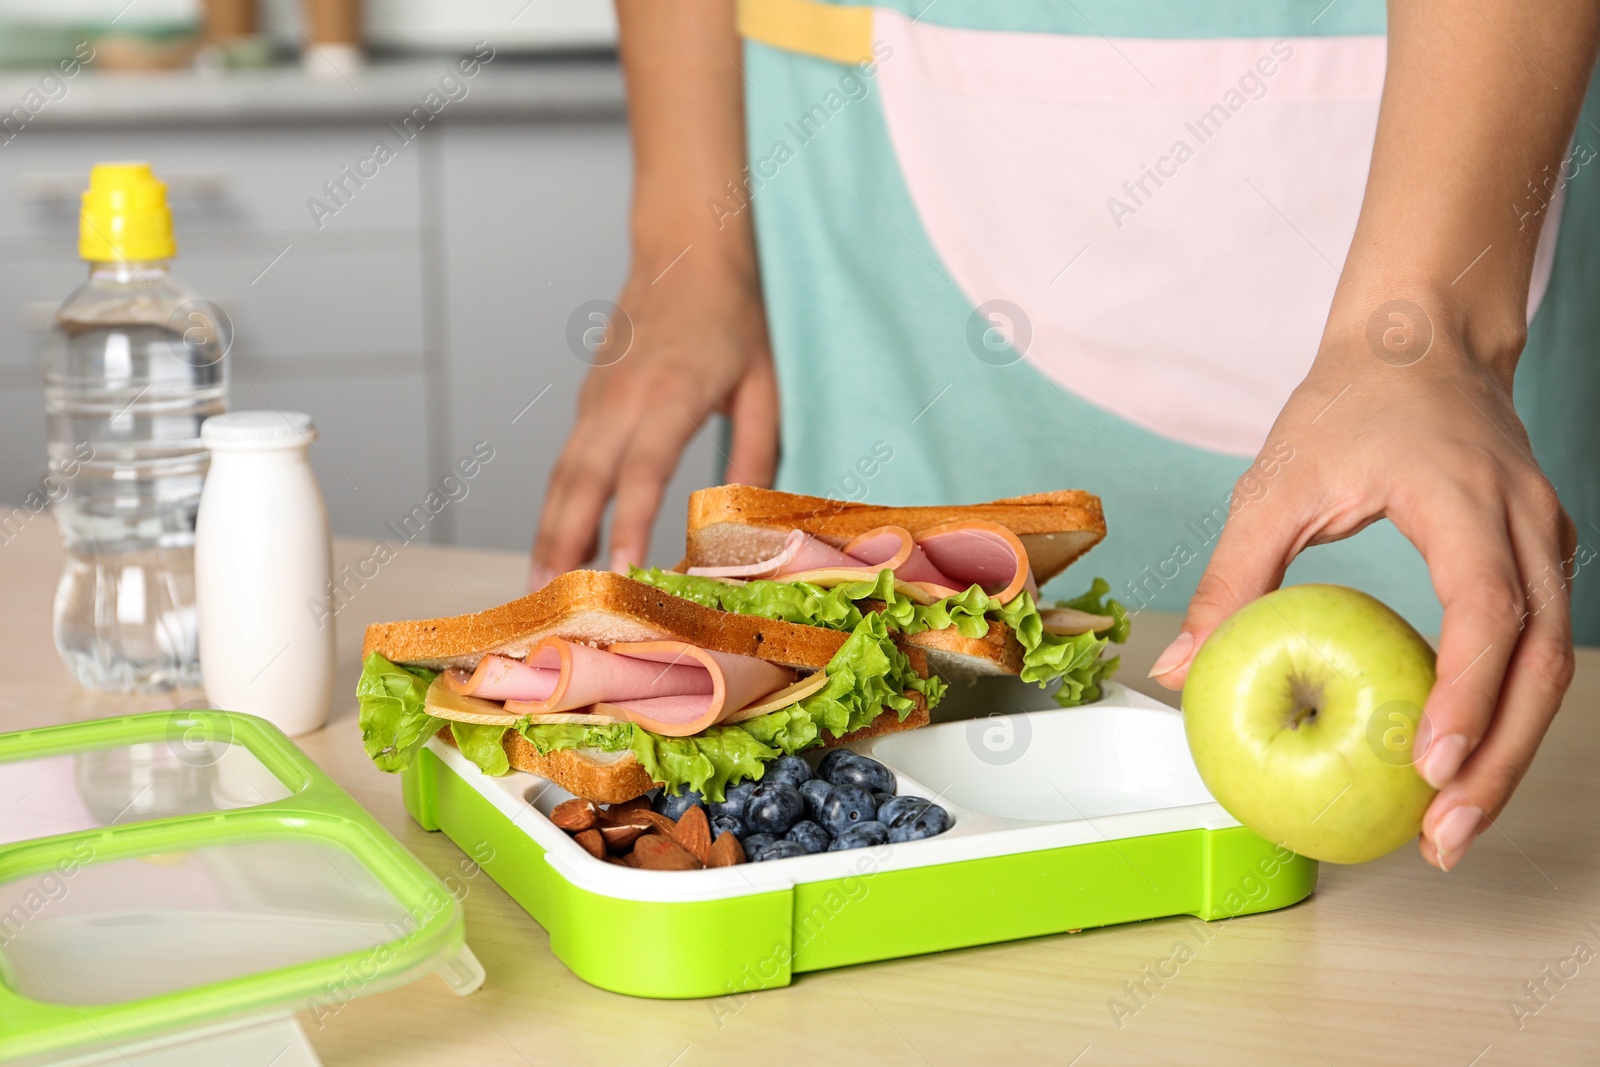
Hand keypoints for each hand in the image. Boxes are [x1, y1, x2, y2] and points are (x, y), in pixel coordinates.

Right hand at [530, 254, 777, 585]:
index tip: (621, 570)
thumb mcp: (765, 382)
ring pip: (564, 475)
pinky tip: (562, 547)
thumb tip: (748, 519)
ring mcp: (598, 398)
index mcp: (672, 393)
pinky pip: (568, 463)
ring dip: (548, 531)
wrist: (684, 249)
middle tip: (554, 600)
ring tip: (540, 587)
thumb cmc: (732, 316)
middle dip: (564, 543)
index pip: (643, 469)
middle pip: (582, 480)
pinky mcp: (588, 401)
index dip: (629, 522)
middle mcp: (623, 398)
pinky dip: (558, 507)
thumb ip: (759, 451)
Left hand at [1148, 330, 1576, 871]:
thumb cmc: (1349, 404)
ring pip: (1552, 667)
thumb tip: (1179, 670)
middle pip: (1542, 663)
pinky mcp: (1541, 556)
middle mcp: (1527, 524)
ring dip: (1508, 751)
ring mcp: (1547, 540)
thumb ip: (1229, 579)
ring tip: (1452, 825)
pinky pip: (1539, 649)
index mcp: (1465, 499)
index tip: (1429, 765)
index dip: (1466, 693)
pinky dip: (1507, 712)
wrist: (1421, 341)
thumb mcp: (1272, 486)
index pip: (1487, 609)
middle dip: (1498, 761)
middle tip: (1444, 837)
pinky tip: (1461, 761)